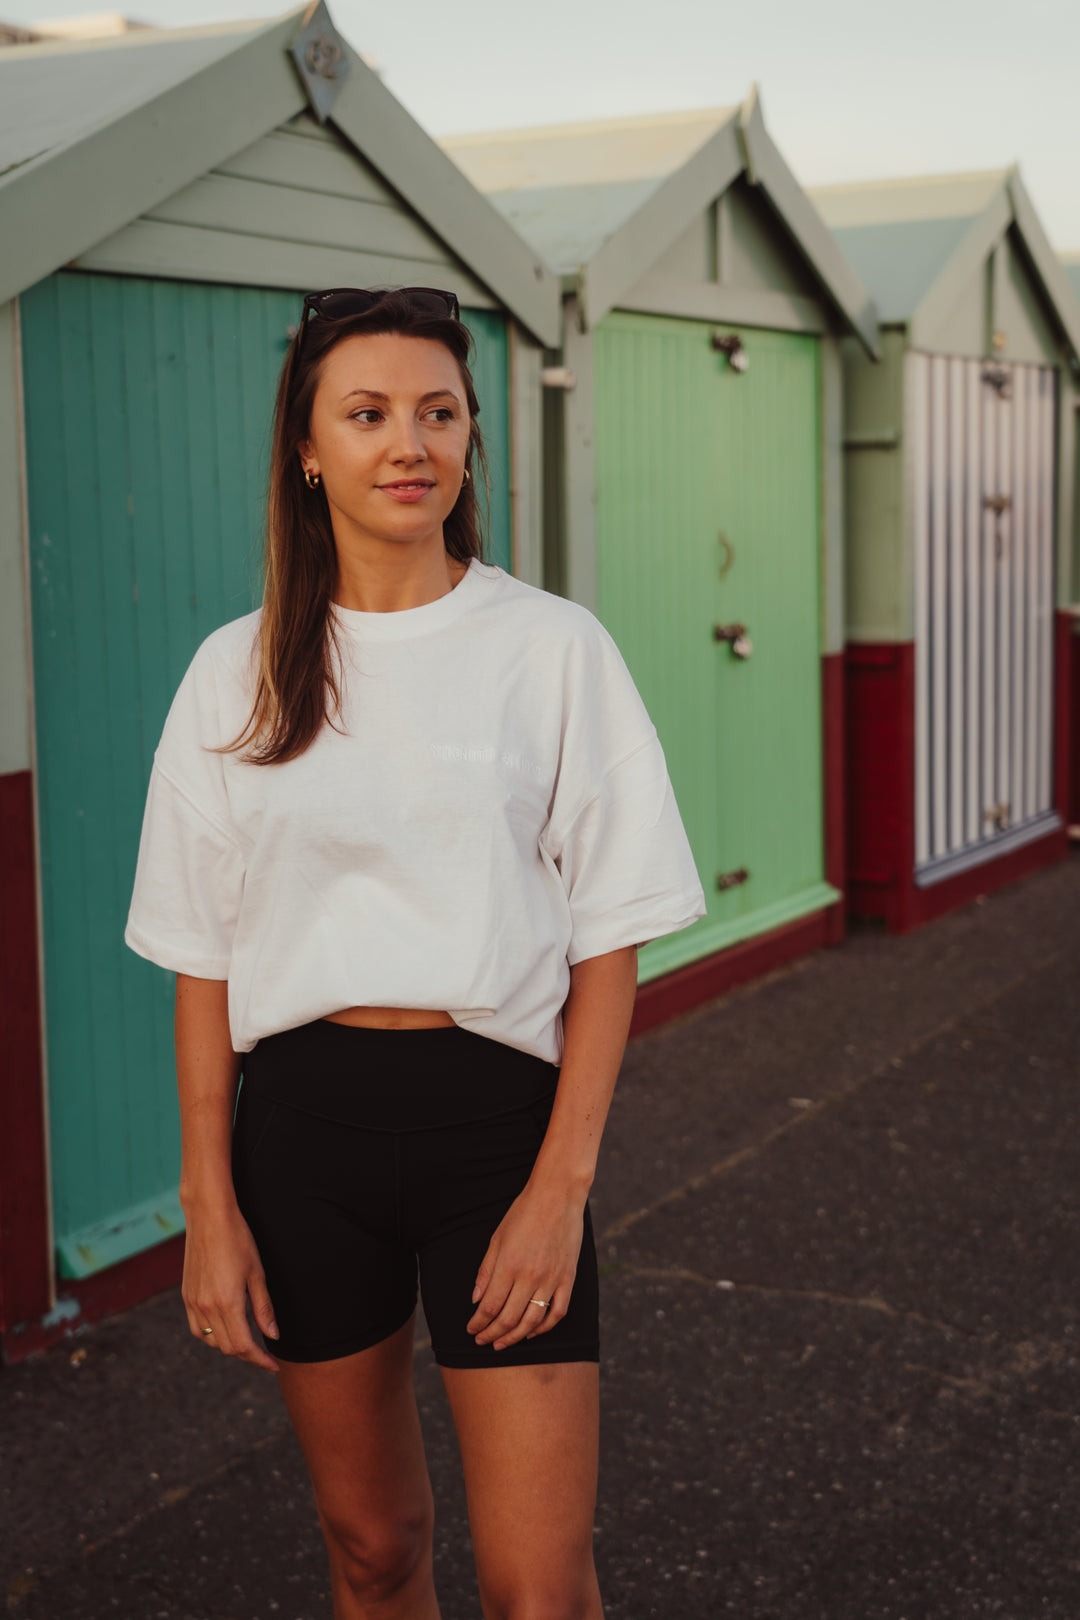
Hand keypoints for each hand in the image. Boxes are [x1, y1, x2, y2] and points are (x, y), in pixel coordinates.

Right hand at [181, 1200, 279, 1371]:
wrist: (209, 1217)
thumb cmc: (238, 1240)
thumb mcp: (258, 1273)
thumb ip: (264, 1308)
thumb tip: (273, 1336)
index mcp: (227, 1303)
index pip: (244, 1346)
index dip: (260, 1359)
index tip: (273, 1364)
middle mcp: (207, 1307)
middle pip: (228, 1347)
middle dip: (248, 1354)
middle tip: (265, 1352)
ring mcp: (193, 1303)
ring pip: (211, 1341)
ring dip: (230, 1345)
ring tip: (248, 1339)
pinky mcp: (186, 1296)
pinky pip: (197, 1328)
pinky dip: (212, 1335)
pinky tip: (224, 1327)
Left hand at [466, 1178, 585, 1351]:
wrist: (558, 1195)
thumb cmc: (523, 1213)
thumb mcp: (497, 1238)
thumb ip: (486, 1271)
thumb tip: (476, 1300)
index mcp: (508, 1265)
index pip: (489, 1306)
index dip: (478, 1323)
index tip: (471, 1330)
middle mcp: (530, 1276)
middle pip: (508, 1319)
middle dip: (491, 1334)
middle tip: (481, 1341)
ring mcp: (551, 1279)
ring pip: (531, 1321)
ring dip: (514, 1337)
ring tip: (502, 1343)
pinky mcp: (568, 1278)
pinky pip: (557, 1313)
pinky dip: (544, 1328)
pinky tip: (532, 1333)